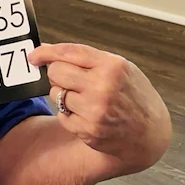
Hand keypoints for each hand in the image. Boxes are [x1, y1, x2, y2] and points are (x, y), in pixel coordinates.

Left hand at [28, 42, 171, 173]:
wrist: (150, 134)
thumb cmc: (133, 95)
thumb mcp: (120, 68)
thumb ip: (87, 58)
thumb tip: (47, 51)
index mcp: (112, 67)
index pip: (68, 52)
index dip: (46, 52)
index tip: (34, 55)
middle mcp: (103, 88)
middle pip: (56, 72)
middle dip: (57, 74)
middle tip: (69, 80)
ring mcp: (95, 111)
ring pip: (56, 94)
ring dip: (64, 95)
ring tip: (85, 99)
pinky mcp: (88, 131)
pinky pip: (61, 115)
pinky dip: (68, 114)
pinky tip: (87, 114)